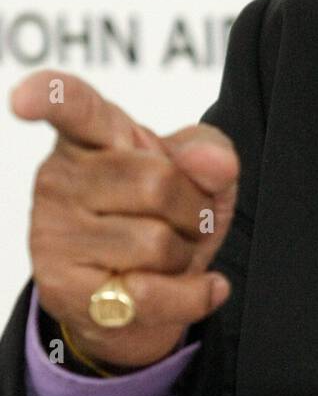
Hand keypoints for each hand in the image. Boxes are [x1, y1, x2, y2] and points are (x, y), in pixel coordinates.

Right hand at [10, 70, 238, 370]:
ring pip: (156, 243)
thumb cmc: (167, 216)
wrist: (140, 298)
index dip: (50, 97)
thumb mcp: (202, 175)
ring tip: (169, 256)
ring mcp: (52, 232)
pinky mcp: (60, 287)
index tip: (26, 99)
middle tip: (187, 222)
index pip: (72, 108)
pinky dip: (190, 297)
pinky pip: (148, 294)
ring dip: (186, 256)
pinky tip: (196, 288)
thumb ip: (211, 154)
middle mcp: (60, 177)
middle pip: (158, 183)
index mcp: (93, 135)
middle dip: (196, 210)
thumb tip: (213, 164)